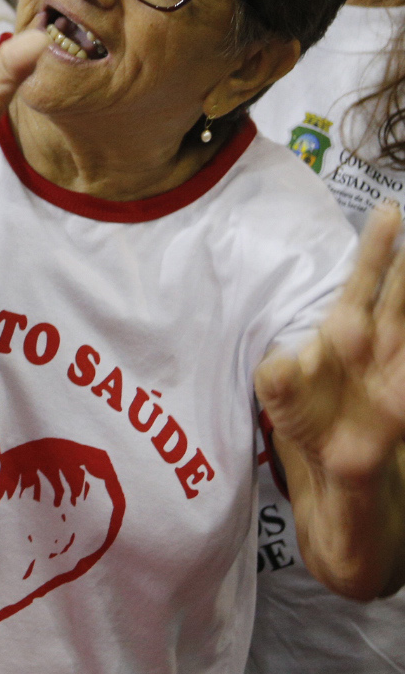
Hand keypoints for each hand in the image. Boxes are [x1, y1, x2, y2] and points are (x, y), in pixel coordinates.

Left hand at [258, 204, 404, 483]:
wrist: (329, 462)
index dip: (377, 248)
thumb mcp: (279, 393)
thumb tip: (279, 366)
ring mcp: (397, 365)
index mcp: (344, 327)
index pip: (364, 280)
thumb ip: (279, 378)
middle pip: (402, 292)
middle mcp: (378, 340)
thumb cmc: (303, 414)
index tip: (390, 211)